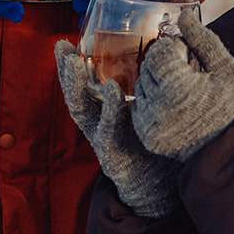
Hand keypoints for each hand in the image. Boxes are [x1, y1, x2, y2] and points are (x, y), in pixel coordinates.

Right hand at [55, 41, 179, 217]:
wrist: (167, 192)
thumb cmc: (162, 149)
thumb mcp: (156, 112)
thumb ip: (158, 86)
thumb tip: (171, 47)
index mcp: (109, 115)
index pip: (87, 87)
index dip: (74, 66)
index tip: (67, 42)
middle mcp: (101, 127)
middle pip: (77, 96)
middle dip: (66, 72)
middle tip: (62, 47)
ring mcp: (105, 144)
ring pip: (84, 113)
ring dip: (77, 87)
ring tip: (76, 62)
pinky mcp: (116, 159)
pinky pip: (110, 133)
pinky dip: (111, 112)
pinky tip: (114, 92)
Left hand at [131, 7, 233, 161]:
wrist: (230, 152)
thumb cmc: (232, 107)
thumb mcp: (225, 69)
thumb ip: (202, 39)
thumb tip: (184, 13)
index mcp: (179, 87)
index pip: (159, 52)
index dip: (174, 50)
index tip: (188, 58)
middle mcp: (158, 106)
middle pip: (148, 67)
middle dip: (164, 65)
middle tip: (186, 75)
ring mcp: (150, 124)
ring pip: (141, 86)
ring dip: (156, 82)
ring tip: (181, 92)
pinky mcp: (146, 136)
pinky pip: (139, 107)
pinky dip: (152, 102)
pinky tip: (173, 107)